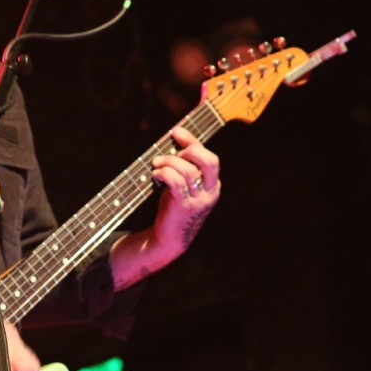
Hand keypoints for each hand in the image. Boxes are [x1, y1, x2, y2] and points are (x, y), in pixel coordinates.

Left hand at [150, 126, 220, 250]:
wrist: (169, 239)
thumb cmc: (174, 208)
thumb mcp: (184, 187)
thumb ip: (184, 169)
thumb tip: (173, 142)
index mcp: (213, 186)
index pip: (210, 158)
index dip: (193, 141)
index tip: (176, 131)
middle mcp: (210, 192)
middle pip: (210, 162)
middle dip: (190, 149)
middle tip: (172, 150)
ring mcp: (198, 200)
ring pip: (188, 170)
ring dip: (169, 161)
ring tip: (157, 163)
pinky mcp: (183, 206)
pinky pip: (176, 182)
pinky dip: (164, 173)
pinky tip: (156, 175)